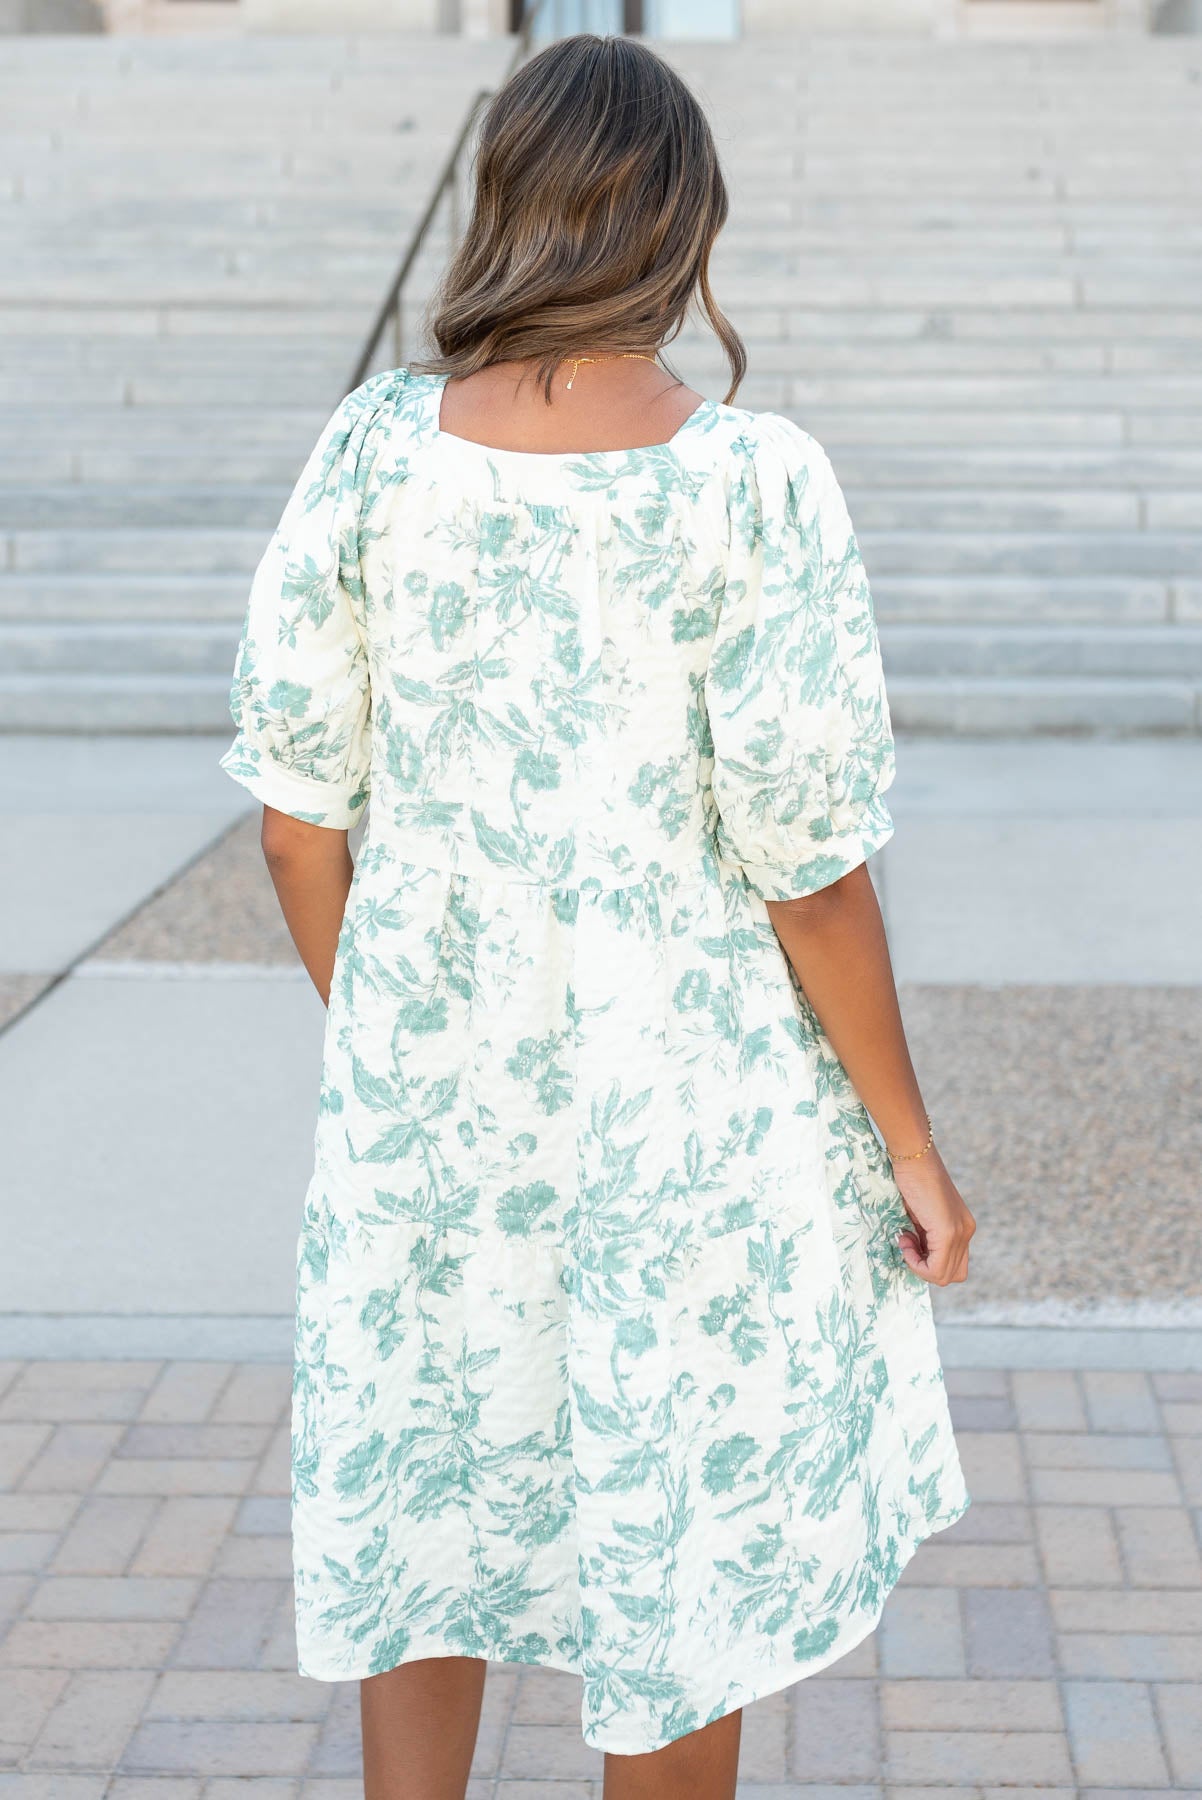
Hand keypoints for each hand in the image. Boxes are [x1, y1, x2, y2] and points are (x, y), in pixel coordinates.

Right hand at [890, 1146, 974, 1286]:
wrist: (914, 1154)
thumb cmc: (912, 1177)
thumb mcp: (921, 1213)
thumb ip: (924, 1233)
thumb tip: (916, 1253)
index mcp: (963, 1226)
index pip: (953, 1263)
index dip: (928, 1261)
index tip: (909, 1239)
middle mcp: (967, 1231)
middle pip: (953, 1274)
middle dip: (925, 1268)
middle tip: (907, 1243)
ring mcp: (960, 1232)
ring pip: (945, 1276)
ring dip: (920, 1267)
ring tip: (905, 1240)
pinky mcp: (948, 1232)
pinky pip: (936, 1269)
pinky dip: (916, 1264)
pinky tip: (905, 1240)